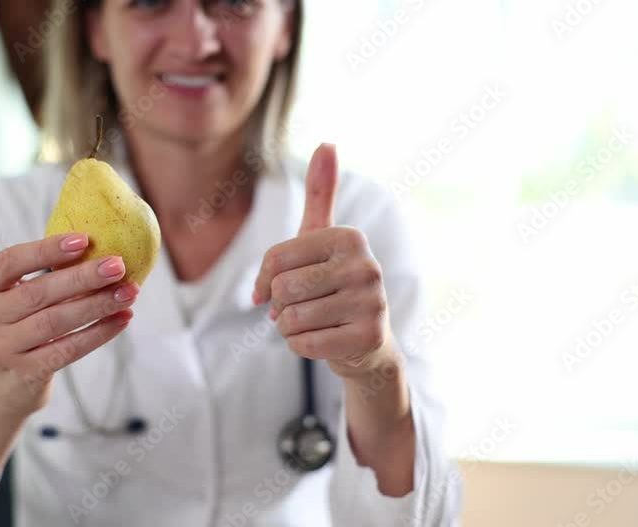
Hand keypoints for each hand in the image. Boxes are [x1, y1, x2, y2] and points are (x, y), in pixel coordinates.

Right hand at [0, 233, 138, 416]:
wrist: (7, 384)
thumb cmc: (23, 324)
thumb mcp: (19, 297)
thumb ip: (47, 273)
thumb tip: (101, 247)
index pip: (9, 261)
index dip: (46, 249)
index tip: (84, 239)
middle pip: (38, 293)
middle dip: (82, 277)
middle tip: (117, 265)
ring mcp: (2, 348)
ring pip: (55, 322)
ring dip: (97, 305)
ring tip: (129, 292)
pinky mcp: (25, 372)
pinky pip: (68, 349)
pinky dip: (99, 333)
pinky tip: (122, 319)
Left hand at [252, 144, 398, 380]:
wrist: (366, 343)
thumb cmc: (332, 284)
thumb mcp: (322, 239)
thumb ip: (320, 193)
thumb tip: (327, 141)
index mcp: (349, 238)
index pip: (276, 258)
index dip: (265, 279)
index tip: (276, 286)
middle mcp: (366, 266)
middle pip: (284, 289)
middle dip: (279, 305)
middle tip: (300, 306)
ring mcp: (372, 303)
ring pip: (291, 318)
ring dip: (289, 326)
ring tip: (313, 322)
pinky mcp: (367, 338)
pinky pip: (303, 344)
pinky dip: (301, 345)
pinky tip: (323, 339)